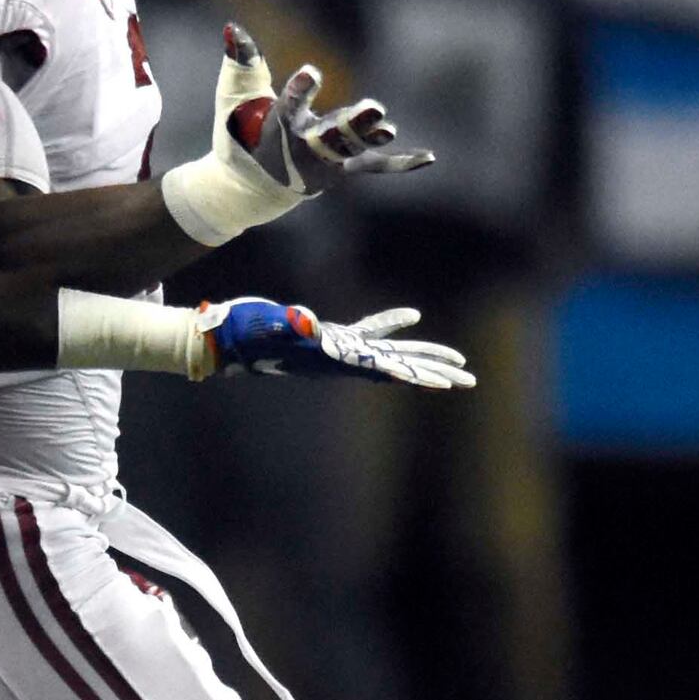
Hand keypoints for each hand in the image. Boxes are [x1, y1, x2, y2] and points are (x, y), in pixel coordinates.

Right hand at [198, 297, 473, 390]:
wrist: (228, 340)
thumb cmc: (248, 335)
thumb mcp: (270, 327)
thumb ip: (291, 324)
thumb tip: (306, 320)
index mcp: (336, 360)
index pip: (385, 369)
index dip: (415, 374)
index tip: (446, 383)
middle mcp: (344, 360)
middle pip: (400, 367)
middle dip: (435, 372)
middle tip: (470, 380)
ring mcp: (340, 350)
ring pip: (392, 353)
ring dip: (423, 355)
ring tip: (457, 362)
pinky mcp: (332, 337)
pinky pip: (370, 331)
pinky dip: (391, 323)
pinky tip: (413, 317)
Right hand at [219, 23, 425, 188]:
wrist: (250, 186)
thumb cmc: (239, 134)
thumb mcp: (235, 96)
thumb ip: (241, 61)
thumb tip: (234, 25)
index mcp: (277, 128)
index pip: (290, 106)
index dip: (301, 90)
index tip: (312, 72)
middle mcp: (304, 149)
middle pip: (331, 137)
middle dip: (352, 124)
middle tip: (375, 109)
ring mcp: (327, 163)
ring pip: (353, 150)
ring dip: (371, 138)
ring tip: (388, 127)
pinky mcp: (343, 169)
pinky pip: (375, 166)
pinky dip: (401, 162)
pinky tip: (430, 156)